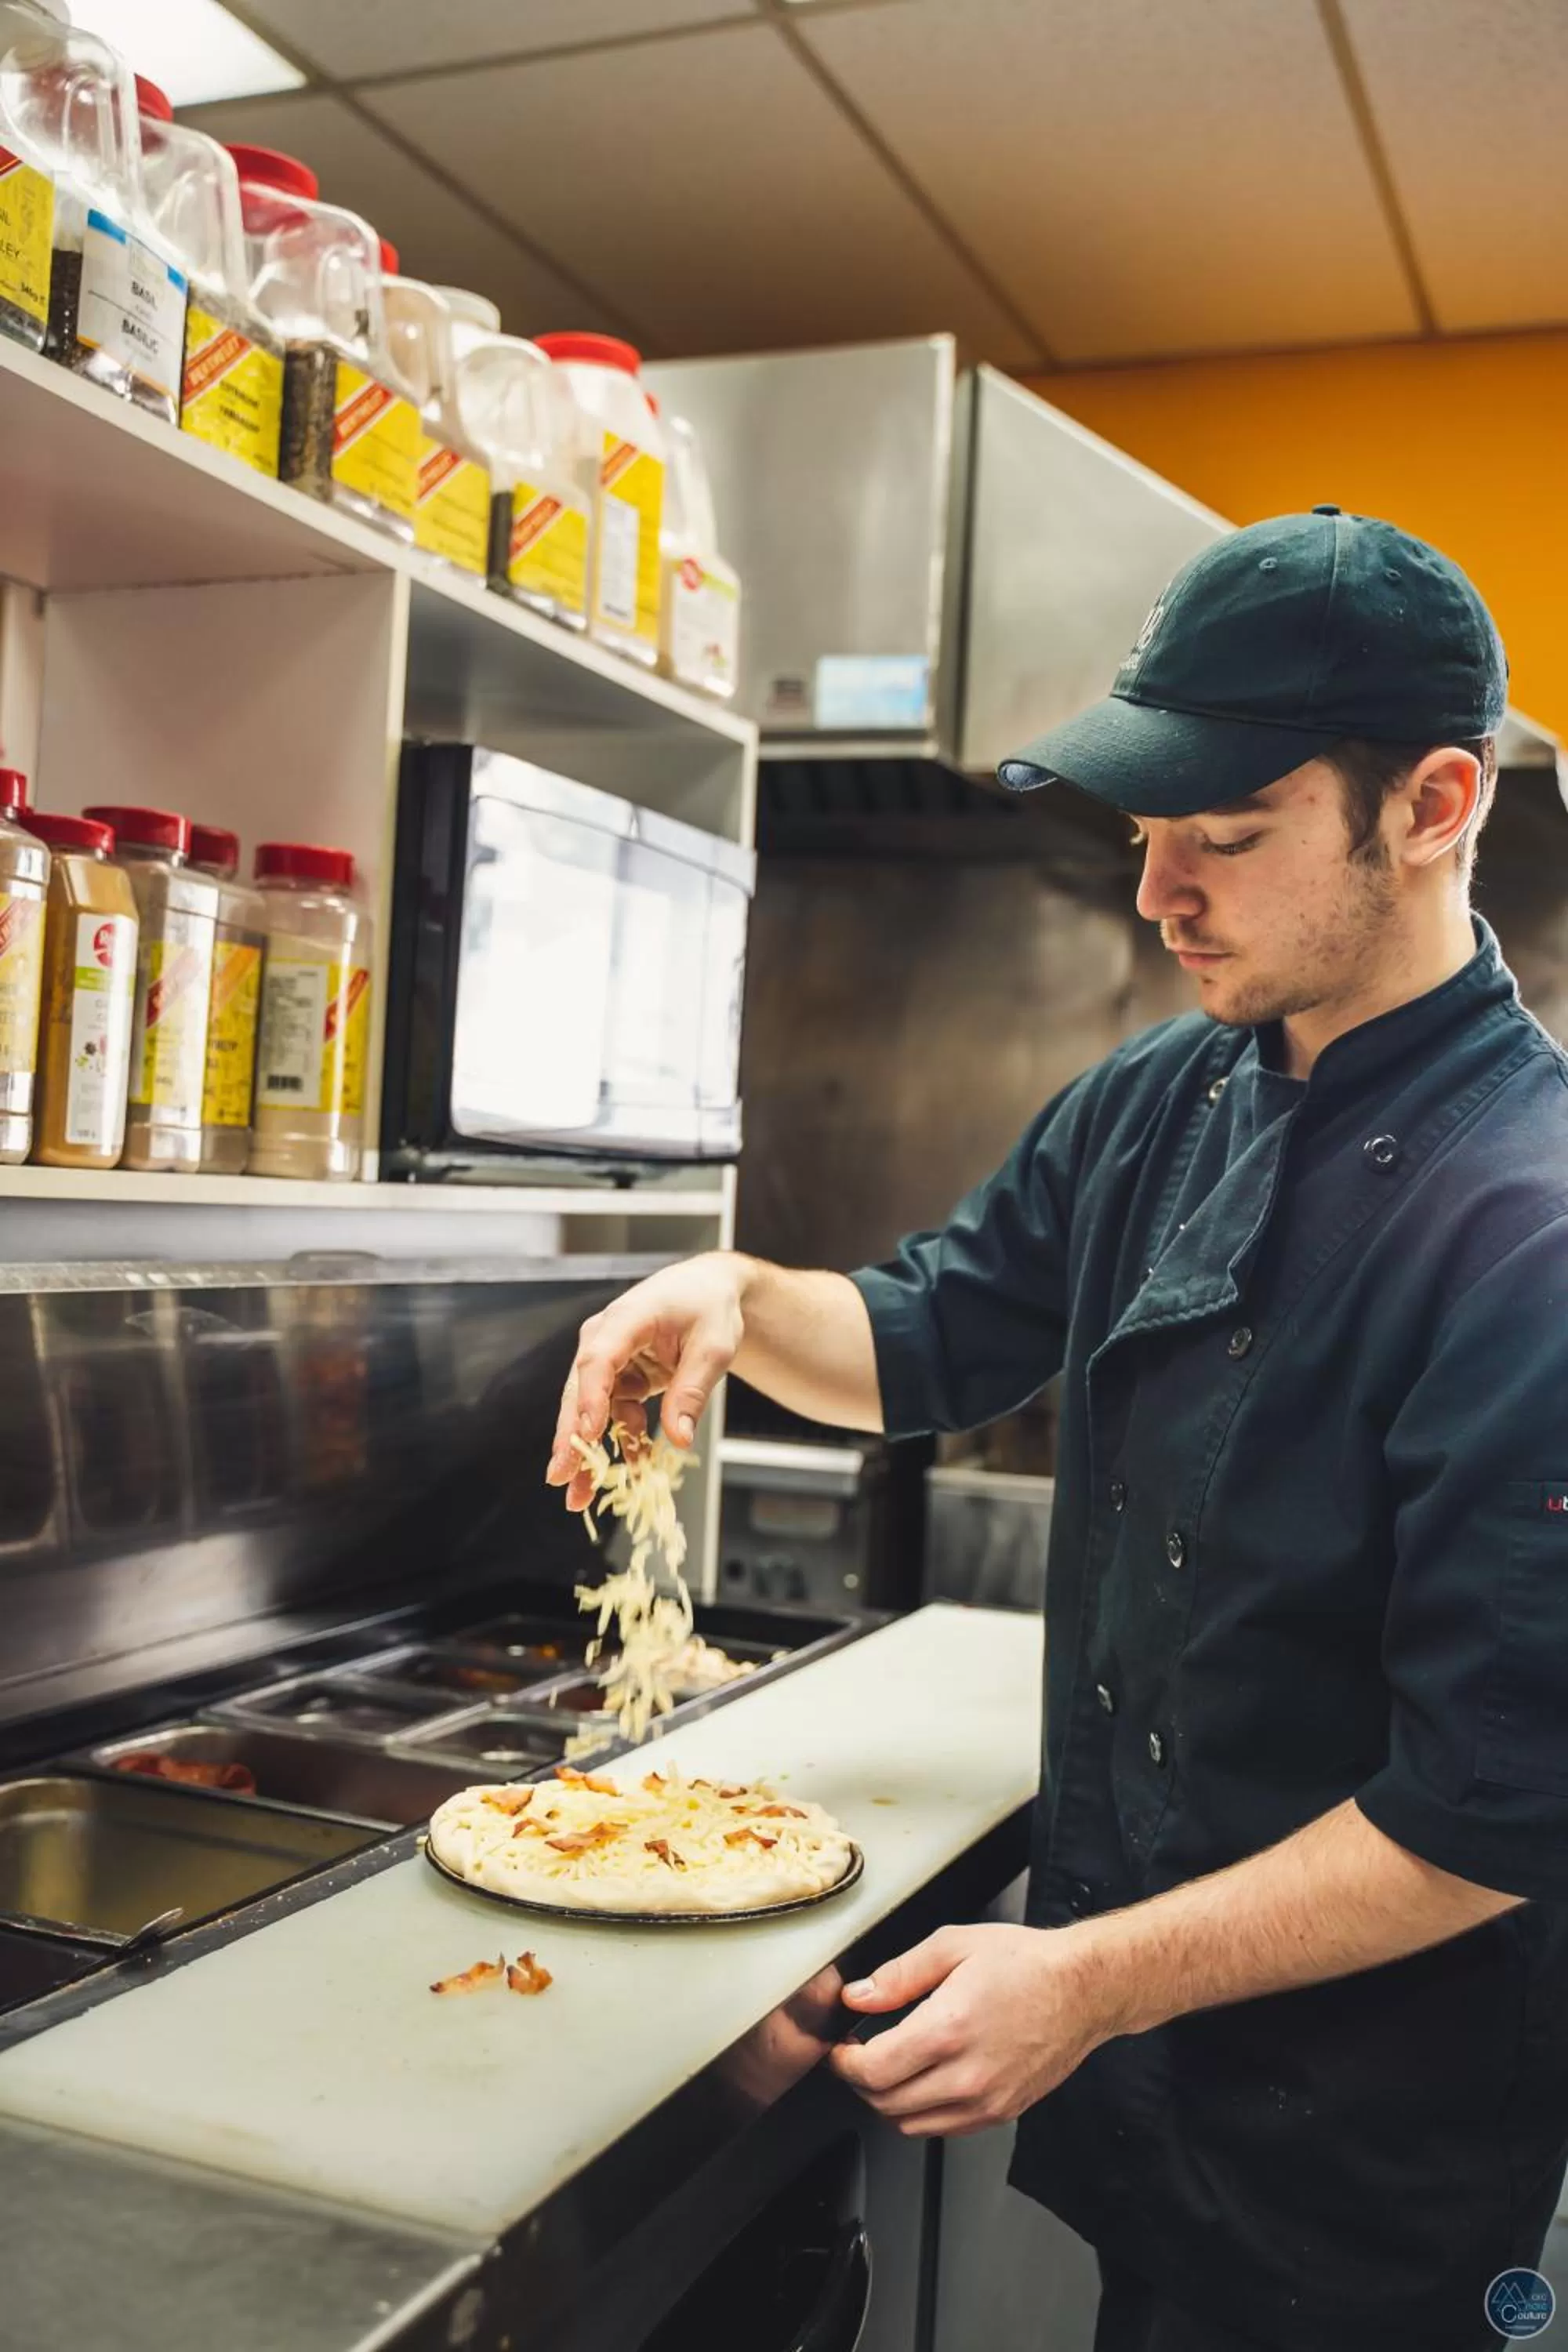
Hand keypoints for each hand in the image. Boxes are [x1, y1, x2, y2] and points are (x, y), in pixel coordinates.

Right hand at [545, 1255, 747, 1510]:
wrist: (709, 1291)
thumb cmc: (710, 1308)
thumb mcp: (714, 1348)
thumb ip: (693, 1390)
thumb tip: (678, 1438)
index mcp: (628, 1318)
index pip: (599, 1359)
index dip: (590, 1398)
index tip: (586, 1436)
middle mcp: (606, 1337)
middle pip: (580, 1389)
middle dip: (570, 1437)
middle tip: (561, 1477)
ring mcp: (608, 1358)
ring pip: (590, 1409)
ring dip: (587, 1451)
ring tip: (581, 1495)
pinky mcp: (617, 1376)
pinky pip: (613, 1413)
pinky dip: (621, 1440)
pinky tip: (630, 1469)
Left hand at [829, 1923, 1116, 2137]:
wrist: (1082, 1989)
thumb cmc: (1026, 1963)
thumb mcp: (953, 1946)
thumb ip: (899, 1975)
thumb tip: (860, 1996)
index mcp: (948, 2030)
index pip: (872, 2071)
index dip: (844, 2063)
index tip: (840, 2049)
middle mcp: (966, 2075)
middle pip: (885, 2104)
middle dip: (861, 2081)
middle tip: (858, 2055)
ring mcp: (986, 2101)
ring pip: (910, 2124)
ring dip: (888, 2101)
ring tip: (890, 2067)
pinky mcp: (1001, 2113)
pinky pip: (944, 2128)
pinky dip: (922, 2112)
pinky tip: (925, 2080)